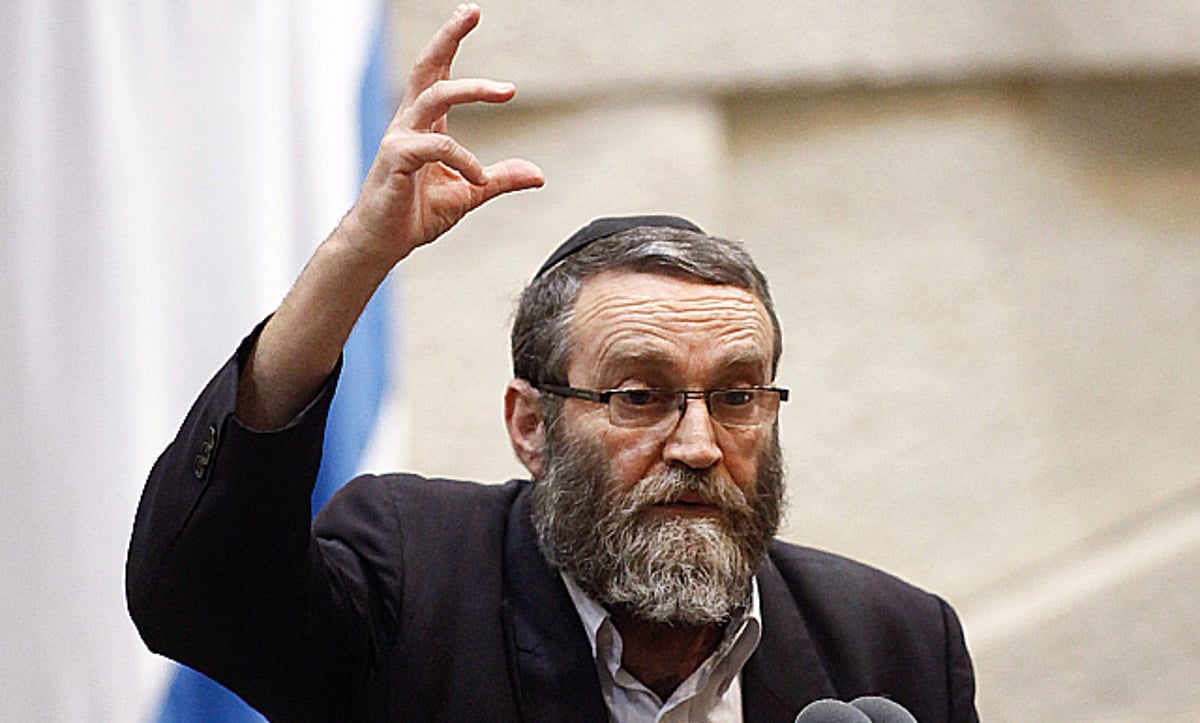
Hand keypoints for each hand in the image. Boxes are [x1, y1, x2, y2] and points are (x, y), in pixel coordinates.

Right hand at [340, 3, 543, 267]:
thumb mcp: (470, 193)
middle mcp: (410, 123)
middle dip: (448, 36)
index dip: (451, 41)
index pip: (437, 73)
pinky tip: (478, 178)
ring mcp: (400, 139)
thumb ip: (500, 179)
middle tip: (473, 12)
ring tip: (506, 90)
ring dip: (473, 88)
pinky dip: (466, 161)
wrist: (382, 242)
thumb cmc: (415, 214)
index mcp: (425, 125)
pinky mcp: (396, 160)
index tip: (471, 13)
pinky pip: (437, 147)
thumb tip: (537, 174)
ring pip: (436, 96)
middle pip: (427, 67)